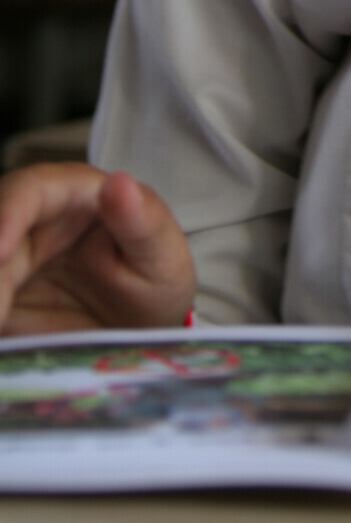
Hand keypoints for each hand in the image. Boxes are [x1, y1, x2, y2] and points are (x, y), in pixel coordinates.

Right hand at [0, 163, 195, 335]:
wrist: (138, 334)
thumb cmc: (154, 282)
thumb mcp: (163, 258)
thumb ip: (144, 221)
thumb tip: (119, 182)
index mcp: (75, 194)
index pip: (30, 189)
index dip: (8, 213)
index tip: (0, 251)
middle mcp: (33, 221)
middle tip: (2, 316)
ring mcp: (9, 259)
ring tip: (7, 327)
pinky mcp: (0, 292)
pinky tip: (6, 340)